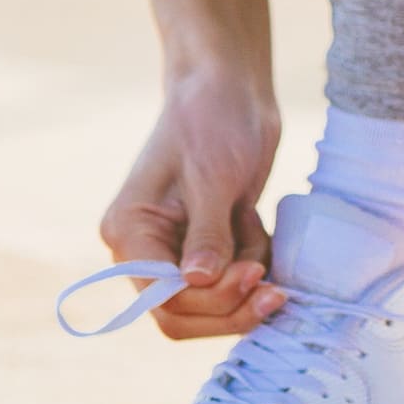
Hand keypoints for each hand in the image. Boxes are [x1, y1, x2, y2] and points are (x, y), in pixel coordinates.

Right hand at [97, 69, 284, 339]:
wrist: (231, 88)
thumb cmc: (212, 119)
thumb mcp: (212, 176)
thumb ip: (207, 234)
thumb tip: (197, 282)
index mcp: (130, 233)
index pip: (164, 301)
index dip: (212, 302)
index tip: (254, 274)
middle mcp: (147, 251)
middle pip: (187, 315)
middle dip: (234, 305)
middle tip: (274, 284)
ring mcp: (177, 252)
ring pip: (215, 305)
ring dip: (249, 279)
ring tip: (257, 229)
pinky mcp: (209, 247)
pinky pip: (234, 283)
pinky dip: (256, 265)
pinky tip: (256, 224)